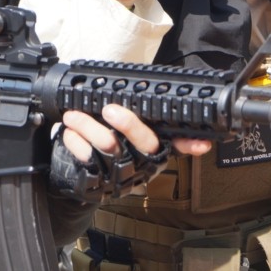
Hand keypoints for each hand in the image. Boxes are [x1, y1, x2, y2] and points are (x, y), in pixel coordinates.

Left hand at [49, 105, 209, 202]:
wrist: (79, 175)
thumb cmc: (108, 137)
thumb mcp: (126, 126)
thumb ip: (137, 110)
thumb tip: (140, 85)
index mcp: (156, 146)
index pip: (179, 143)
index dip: (192, 144)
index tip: (202, 143)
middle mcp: (143, 163)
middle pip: (145, 145)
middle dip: (129, 124)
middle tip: (110, 110)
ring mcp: (122, 176)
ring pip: (111, 149)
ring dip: (89, 127)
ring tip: (73, 115)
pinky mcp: (99, 184)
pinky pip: (87, 161)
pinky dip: (75, 143)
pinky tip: (69, 133)